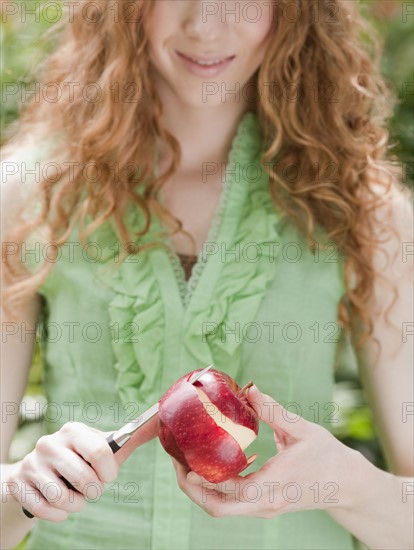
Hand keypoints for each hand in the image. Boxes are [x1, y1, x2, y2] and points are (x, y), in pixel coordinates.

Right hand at [7, 422, 120, 520]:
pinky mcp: (18, 482)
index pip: (99, 452)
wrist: (35, 472)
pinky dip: (58, 514)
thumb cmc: (77, 460)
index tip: (108, 477)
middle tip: (91, 489)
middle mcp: (50, 443)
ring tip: (76, 497)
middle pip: (84, 478)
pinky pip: (44, 509)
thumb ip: (128, 439)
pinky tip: (60, 506)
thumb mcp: (99, 447)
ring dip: (76, 505)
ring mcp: (32, 462)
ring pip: (63, 497)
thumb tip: (159, 421)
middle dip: (94, 491)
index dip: (108, 472)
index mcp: (73, 430)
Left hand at [172, 385, 360, 517]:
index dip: (202, 478)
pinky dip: (216, 487)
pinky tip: (216, 462)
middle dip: (191, 488)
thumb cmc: (328, 457)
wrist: (348, 486)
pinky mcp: (264, 506)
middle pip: (217, 508)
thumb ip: (274, 410)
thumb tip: (249, 389)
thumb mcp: (302, 429)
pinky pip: (232, 503)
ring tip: (187, 461)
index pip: (230, 490)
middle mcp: (265, 502)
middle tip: (176, 462)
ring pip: (221, 509)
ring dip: (200, 489)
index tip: (183, 459)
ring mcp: (264, 508)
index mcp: (275, 483)